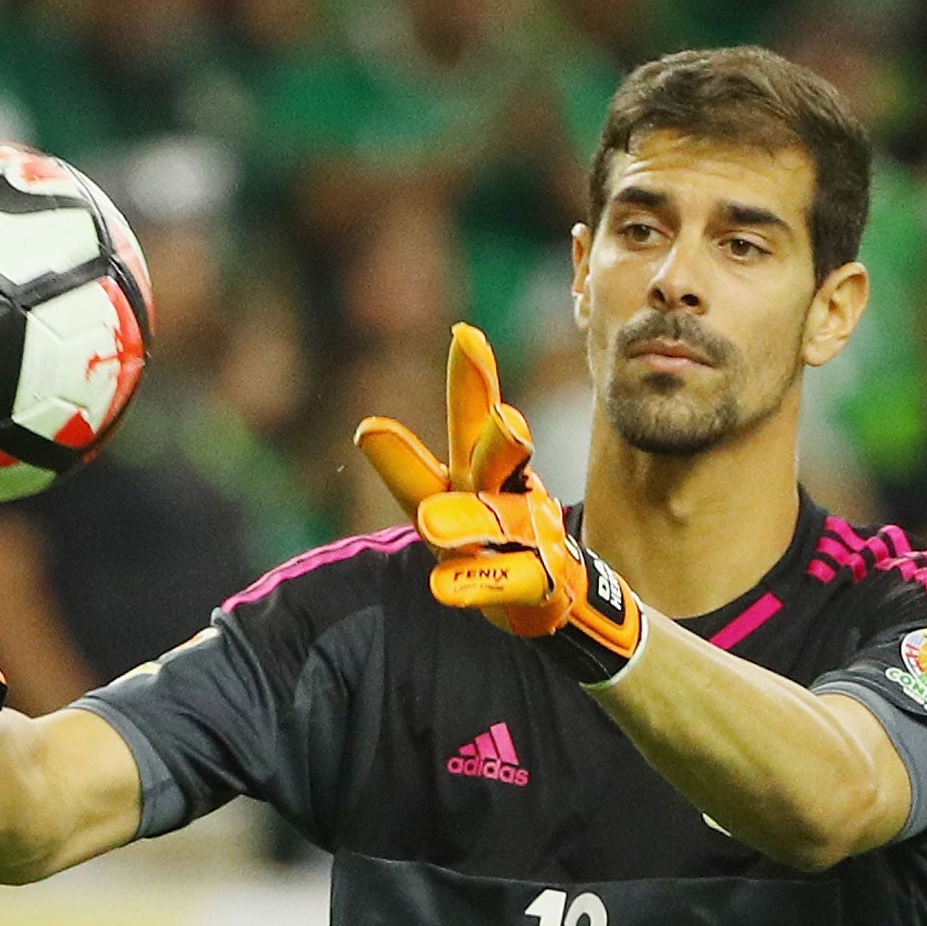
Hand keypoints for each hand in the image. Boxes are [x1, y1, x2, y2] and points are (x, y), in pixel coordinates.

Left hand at [354, 324, 643, 685]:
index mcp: (480, 467)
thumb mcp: (442, 499)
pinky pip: (513, 582)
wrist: (561, 592)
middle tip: (508, 417)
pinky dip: (480, 583)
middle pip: (498, 457)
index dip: (473, 380)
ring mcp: (531, 537)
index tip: (466, 333)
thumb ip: (407, 468)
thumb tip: (366, 427)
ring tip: (431, 522)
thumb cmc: (489, 536)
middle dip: (503, 435)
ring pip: (502, 522)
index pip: (471, 420)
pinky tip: (444, 587)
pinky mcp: (542, 583)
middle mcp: (508, 492)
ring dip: (472, 519)